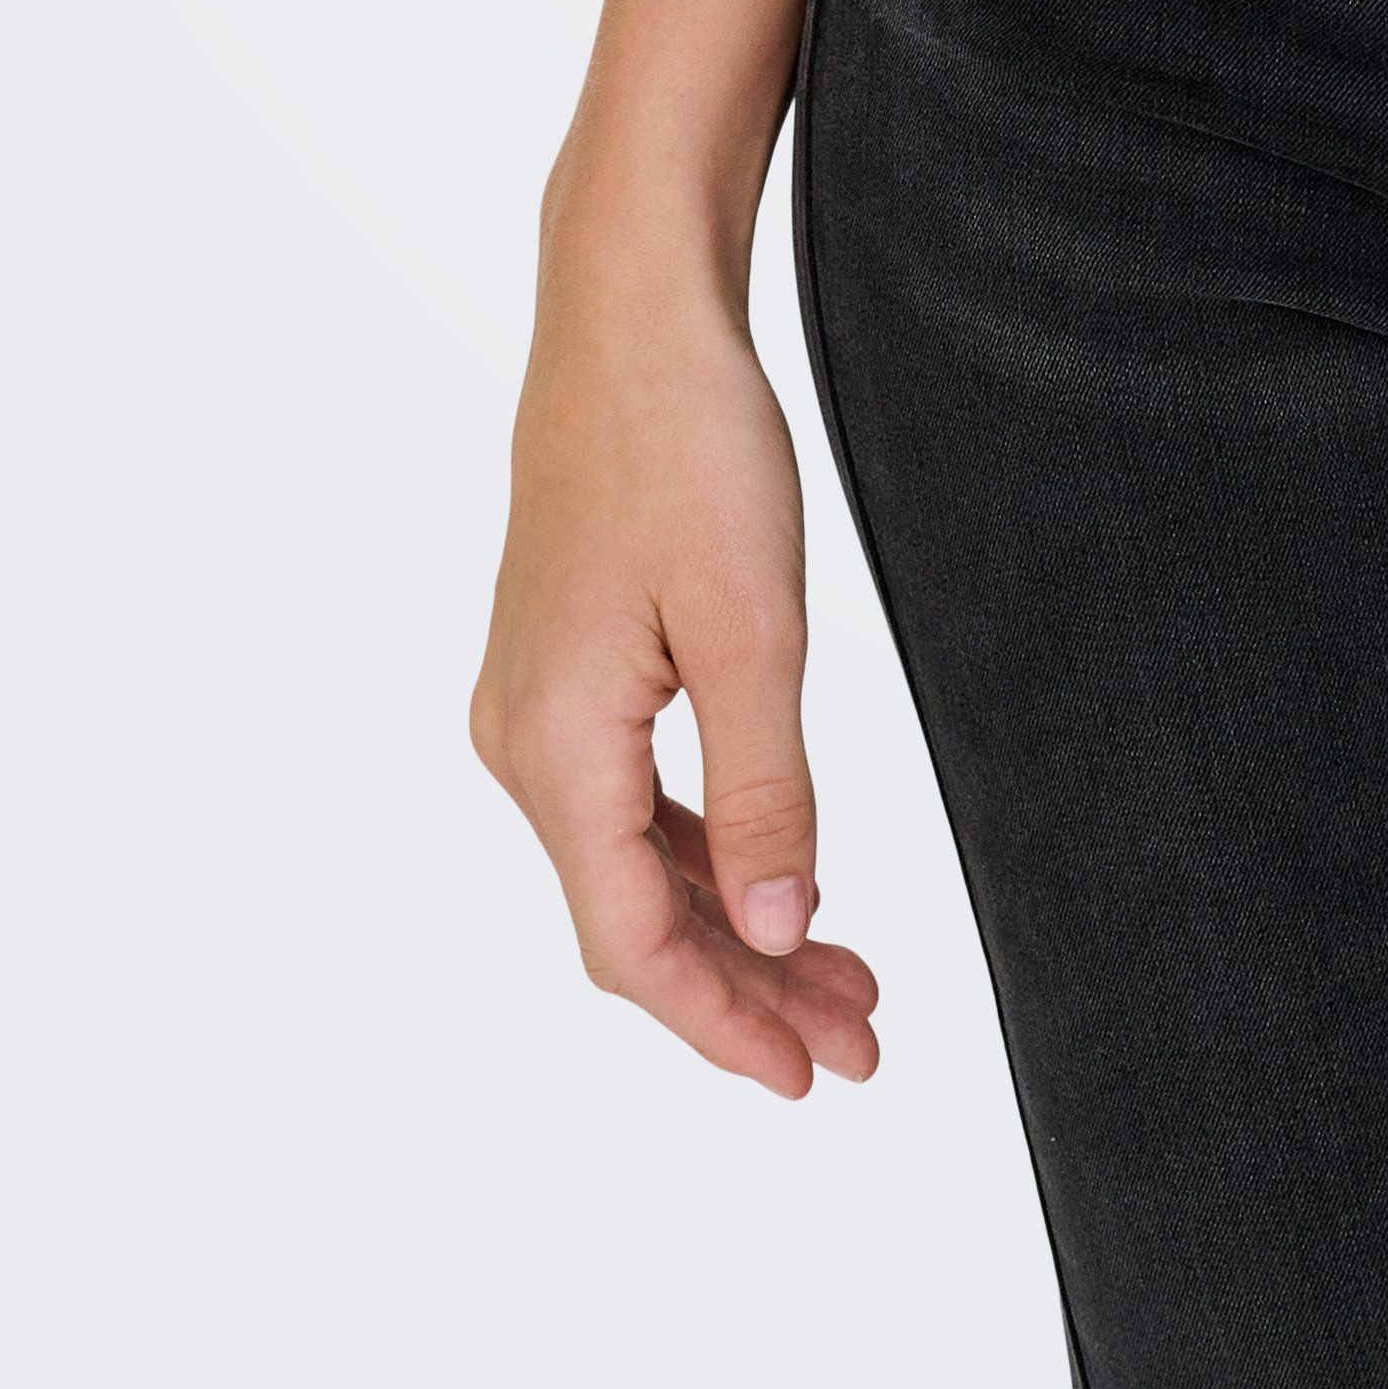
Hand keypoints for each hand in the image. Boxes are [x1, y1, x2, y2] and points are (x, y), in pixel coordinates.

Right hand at [472, 242, 879, 1097]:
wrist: (631, 311)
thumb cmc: (690, 446)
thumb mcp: (751, 626)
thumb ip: (761, 788)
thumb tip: (776, 927)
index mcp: (553, 747)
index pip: (631, 943)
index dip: (724, 1022)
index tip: (816, 1077)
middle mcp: (522, 743)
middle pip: (631, 918)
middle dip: (748, 986)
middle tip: (865, 1040)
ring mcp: (535, 706)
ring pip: (632, 864)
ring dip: (734, 923)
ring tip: (847, 977)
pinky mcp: (565, 669)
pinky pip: (628, 802)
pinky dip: (703, 852)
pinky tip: (776, 873)